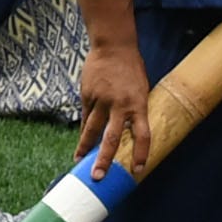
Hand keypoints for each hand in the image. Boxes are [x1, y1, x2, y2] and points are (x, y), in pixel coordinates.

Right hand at [78, 41, 153, 173]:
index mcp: (138, 104)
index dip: (141, 153)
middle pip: (110, 137)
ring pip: (91, 129)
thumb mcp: (141, 89)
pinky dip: (84, 130)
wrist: (113, 46)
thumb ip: (135, 110)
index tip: (138, 169)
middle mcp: (119, 105)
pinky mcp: (87, 94)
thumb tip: (129, 132)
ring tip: (79, 162)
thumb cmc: (132, 69)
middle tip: (97, 176)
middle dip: (104, 159)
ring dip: (85, 147)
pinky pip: (85, 116)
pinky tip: (81, 142)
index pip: (142, 135)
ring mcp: (100, 99)